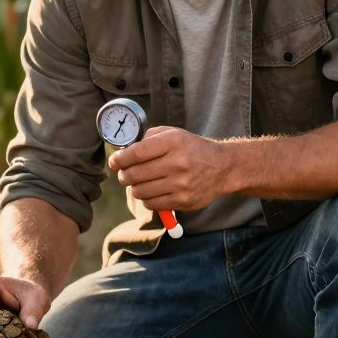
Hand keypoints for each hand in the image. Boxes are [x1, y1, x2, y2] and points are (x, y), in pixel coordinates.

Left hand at [107, 126, 228, 210]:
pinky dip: (147, 199)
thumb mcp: (173, 133)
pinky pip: (152, 204)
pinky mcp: (183, 200)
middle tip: (124, 174)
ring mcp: (181, 183)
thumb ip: (148, 138)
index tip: (114, 162)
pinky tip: (152, 191)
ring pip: (140, 191)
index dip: (119, 159)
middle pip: (134, 174)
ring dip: (135, 188)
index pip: (136, 153)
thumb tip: (124, 152)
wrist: (222, 167)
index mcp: (173, 142)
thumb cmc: (191, 149)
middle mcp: (177, 162)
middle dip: (124, 175)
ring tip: (140, 182)